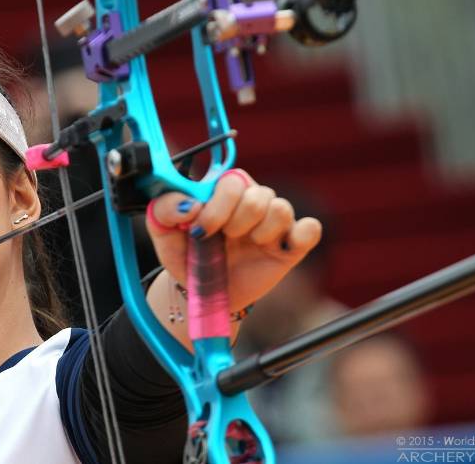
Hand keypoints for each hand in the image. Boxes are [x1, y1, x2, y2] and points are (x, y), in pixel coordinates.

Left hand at [146, 169, 321, 313]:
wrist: (203, 292)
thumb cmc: (187, 255)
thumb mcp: (163, 233)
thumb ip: (164, 208)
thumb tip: (190, 204)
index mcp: (224, 191)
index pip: (232, 181)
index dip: (217, 206)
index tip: (199, 229)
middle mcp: (252, 201)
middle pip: (259, 195)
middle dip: (236, 221)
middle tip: (224, 239)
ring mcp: (274, 223)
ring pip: (282, 208)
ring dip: (260, 232)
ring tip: (247, 245)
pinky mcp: (291, 246)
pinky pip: (311, 229)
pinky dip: (300, 235)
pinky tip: (278, 247)